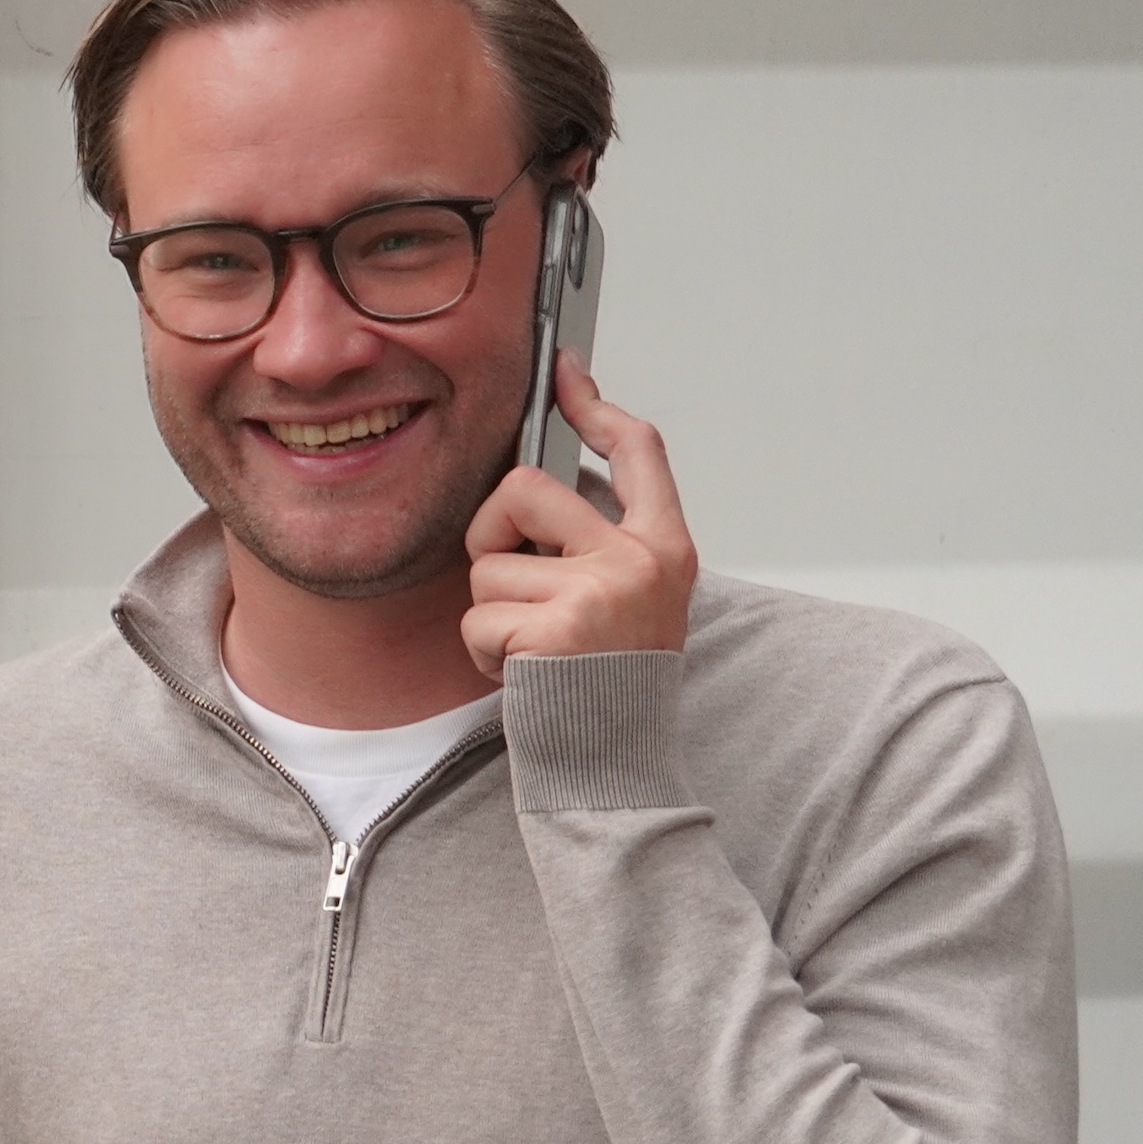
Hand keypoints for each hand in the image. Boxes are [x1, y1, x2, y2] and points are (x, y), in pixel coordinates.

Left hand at [460, 353, 698, 680]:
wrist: (617, 770)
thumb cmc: (612, 688)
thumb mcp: (630, 604)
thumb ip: (597, 545)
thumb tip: (531, 488)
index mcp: (665, 548)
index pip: (637, 450)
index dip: (594, 404)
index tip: (563, 373)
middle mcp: (638, 562)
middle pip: (524, 489)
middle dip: (493, 538)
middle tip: (519, 591)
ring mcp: (598, 594)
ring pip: (487, 566)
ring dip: (490, 615)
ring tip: (533, 651)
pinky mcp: (555, 632)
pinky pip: (477, 619)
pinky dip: (482, 653)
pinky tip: (521, 677)